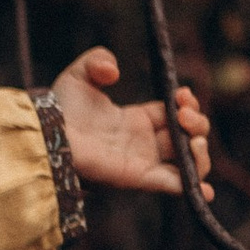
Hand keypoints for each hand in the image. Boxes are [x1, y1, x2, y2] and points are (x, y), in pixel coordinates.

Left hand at [52, 45, 212, 197]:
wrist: (46, 135)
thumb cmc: (58, 110)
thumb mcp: (80, 75)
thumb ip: (98, 61)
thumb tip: (114, 69)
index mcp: (134, 120)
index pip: (172, 114)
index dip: (186, 104)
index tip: (181, 95)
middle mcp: (143, 143)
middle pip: (187, 137)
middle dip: (197, 123)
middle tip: (182, 113)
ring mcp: (143, 162)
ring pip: (189, 164)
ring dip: (200, 151)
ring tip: (191, 138)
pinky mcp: (139, 178)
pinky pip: (173, 187)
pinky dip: (192, 188)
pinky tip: (203, 187)